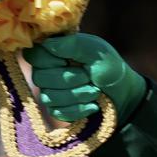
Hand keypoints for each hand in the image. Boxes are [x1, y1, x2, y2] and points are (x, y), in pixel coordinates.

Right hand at [23, 33, 147, 122]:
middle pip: (40, 79)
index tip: (69, 60)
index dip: (51, 61)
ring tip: (95, 90)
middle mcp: (46, 71)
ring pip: (49, 98)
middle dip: (71, 79)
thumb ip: (73, 44)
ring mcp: (50, 92)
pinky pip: (58, 113)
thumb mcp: (95, 51)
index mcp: (52, 52)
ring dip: (78, 95)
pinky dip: (79, 109)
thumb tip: (48, 44)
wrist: (124, 93)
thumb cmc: (109, 67)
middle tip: (89, 77)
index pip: (33, 56)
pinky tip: (93, 105)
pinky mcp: (58, 110)